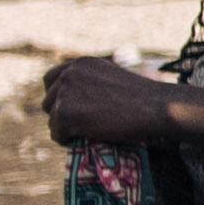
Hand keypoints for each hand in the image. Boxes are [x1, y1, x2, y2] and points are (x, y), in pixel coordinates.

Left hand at [34, 57, 167, 145]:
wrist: (155, 107)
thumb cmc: (144, 97)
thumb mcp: (113, 78)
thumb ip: (93, 82)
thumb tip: (81, 97)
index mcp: (80, 64)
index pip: (51, 79)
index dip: (57, 96)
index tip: (69, 108)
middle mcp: (68, 75)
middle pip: (48, 100)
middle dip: (61, 114)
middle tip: (79, 125)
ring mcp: (64, 94)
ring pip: (52, 118)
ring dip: (64, 127)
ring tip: (83, 134)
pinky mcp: (64, 114)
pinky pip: (56, 132)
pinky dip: (65, 139)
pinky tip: (81, 140)